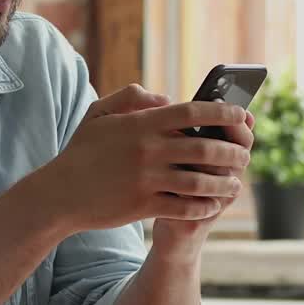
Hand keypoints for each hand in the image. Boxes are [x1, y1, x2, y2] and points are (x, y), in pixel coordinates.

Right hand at [37, 84, 251, 234]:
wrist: (58, 194)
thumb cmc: (80, 152)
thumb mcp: (98, 114)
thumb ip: (131, 98)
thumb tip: (166, 98)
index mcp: (140, 124)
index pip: (192, 111)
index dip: (221, 111)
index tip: (240, 113)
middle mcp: (147, 149)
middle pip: (204, 146)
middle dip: (232, 151)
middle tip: (245, 154)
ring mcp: (146, 179)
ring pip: (199, 180)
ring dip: (223, 182)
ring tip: (235, 183)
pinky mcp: (143, 206)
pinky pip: (184, 207)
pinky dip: (203, 206)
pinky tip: (212, 205)